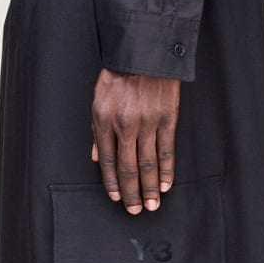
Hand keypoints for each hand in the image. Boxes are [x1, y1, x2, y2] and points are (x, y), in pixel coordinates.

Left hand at [90, 67, 179, 212]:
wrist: (144, 51)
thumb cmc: (118, 73)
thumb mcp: (97, 99)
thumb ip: (97, 130)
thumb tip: (96, 157)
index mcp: (104, 120)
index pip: (107, 160)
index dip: (111, 182)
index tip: (116, 198)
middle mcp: (124, 125)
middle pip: (127, 167)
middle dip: (131, 192)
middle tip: (136, 210)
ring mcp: (147, 123)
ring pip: (148, 163)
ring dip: (150, 188)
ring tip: (152, 204)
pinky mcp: (167, 118)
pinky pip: (166, 150)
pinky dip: (167, 170)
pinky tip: (167, 184)